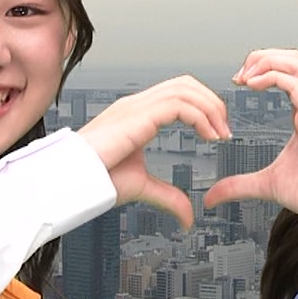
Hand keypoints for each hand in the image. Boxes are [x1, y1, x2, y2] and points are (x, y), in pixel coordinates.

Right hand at [78, 75, 229, 231]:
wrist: (73, 180)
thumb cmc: (95, 179)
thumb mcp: (142, 187)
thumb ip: (167, 196)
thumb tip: (187, 215)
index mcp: (136, 114)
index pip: (177, 92)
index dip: (202, 106)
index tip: (216, 132)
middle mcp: (137, 105)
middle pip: (184, 83)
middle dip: (211, 102)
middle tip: (224, 129)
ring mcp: (136, 106)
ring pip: (185, 88)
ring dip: (210, 108)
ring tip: (220, 133)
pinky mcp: (138, 116)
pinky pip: (179, 104)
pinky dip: (200, 116)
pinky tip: (208, 135)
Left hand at [204, 49, 297, 267]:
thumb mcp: (267, 184)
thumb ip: (238, 185)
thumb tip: (211, 197)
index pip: (288, 71)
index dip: (261, 68)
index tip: (238, 82)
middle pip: (292, 58)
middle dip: (261, 57)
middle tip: (239, 74)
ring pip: (295, 63)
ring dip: (265, 62)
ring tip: (245, 76)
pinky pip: (296, 83)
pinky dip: (271, 77)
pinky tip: (253, 86)